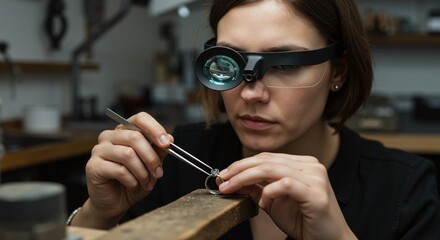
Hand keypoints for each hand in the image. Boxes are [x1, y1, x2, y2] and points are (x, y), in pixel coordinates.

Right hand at [81, 112, 172, 227]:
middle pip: (135, 137)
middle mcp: (109, 137)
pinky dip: (132, 180)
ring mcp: (99, 150)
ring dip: (142, 172)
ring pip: (128, 154)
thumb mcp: (150, 166)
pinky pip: (120, 170)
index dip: (155, 129)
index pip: (140, 119)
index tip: (166, 143)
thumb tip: (169, 139)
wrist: (114, 203)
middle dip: (151, 157)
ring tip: (146, 183)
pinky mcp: (93, 166)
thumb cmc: (132, 182)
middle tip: (159, 172)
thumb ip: (158, 152)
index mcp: (125, 131)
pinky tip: (134, 186)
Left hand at [218, 153, 355, 238]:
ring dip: (246, 178)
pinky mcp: (316, 193)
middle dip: (239, 169)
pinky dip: (269, 193)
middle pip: (266, 160)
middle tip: (223, 180)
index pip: (266, 157)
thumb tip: (233, 180)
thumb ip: (257, 189)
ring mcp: (316, 178)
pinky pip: (285, 185)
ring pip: (272, 169)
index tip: (224, 175)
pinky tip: (263, 204)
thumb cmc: (304, 221)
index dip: (242, 164)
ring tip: (232, 189)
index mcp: (302, 164)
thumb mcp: (273, 203)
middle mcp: (311, 166)